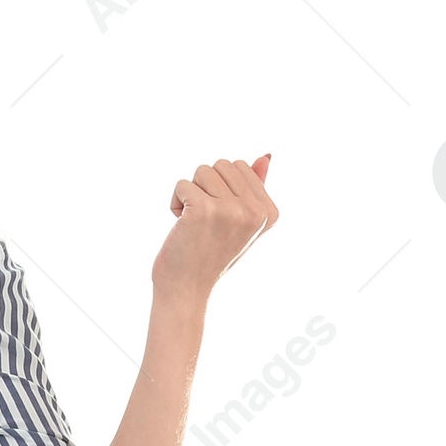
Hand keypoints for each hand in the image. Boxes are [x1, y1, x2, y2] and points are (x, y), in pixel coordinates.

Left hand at [152, 153, 277, 298]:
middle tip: (204, 221)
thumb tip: (266, 156)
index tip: (219, 218)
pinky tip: (180, 226)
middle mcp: (255, 210)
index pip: (240, 166)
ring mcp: (231, 210)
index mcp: (270, 212)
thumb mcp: (240, 223)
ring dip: (190, 194)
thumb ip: (254, 190)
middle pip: (221, 164)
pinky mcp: (204, 210)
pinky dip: (175, 203)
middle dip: (205, 187)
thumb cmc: (210, 255)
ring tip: (192, 223)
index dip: (220, 188)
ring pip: (201, 171)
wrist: (186, 289)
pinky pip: (182, 184)